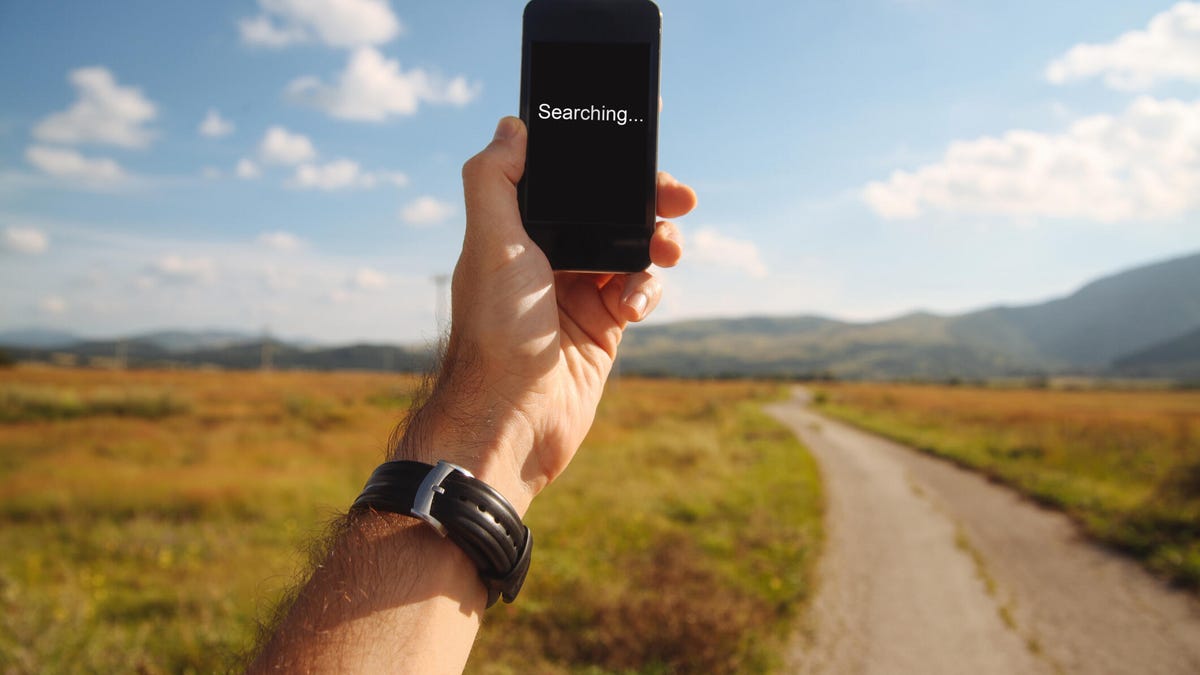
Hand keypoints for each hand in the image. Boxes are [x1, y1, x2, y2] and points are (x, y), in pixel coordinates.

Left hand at [395, 116, 696, 511]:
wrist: (514, 418)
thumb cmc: (495, 333)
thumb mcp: (489, 245)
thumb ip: (495, 181)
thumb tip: (510, 126)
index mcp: (518, 232)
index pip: (568, 181)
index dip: (604, 164)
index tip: (639, 146)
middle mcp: (548, 257)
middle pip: (609, 211)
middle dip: (647, 200)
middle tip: (680, 198)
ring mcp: (578, 292)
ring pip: (633, 249)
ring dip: (656, 244)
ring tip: (667, 253)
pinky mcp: (603, 327)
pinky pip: (639, 291)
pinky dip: (646, 291)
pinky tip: (634, 307)